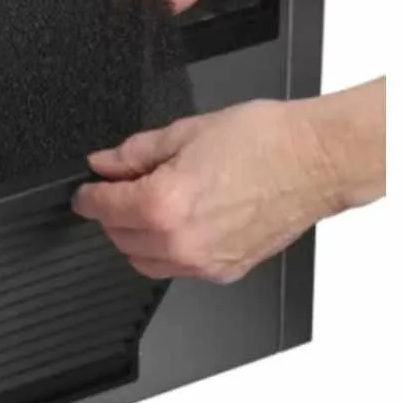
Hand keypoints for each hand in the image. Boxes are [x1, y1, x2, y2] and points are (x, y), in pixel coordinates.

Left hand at [73, 80, 385, 282]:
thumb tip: (104, 163)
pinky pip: (178, 268)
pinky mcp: (225, 271)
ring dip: (136, 236)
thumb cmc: (264, 141)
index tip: (86, 191)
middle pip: (118, 239)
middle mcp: (181, 242)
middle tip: (123, 186)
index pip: (103, 209)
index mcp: (164, 204)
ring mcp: (204, 262)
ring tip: (153, 203)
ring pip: (144, 261)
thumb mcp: (185, 132)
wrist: (316, 160)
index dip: (87, 196)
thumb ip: (135, 153)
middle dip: (112, 213)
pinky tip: (181, 220)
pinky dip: (168, 249)